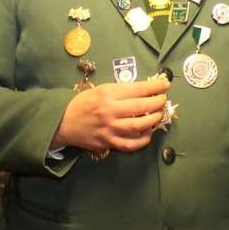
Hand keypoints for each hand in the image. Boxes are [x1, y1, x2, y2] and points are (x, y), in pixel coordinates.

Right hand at [53, 78, 169, 153]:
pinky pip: (131, 144)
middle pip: (141, 107)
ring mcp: (109, 129)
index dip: (154, 87)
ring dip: (154, 120)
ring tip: (158, 114)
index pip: (137, 89)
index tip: (165, 85)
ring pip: (139, 126)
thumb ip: (121, 91)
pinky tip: (148, 133)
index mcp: (107, 94)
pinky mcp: (108, 143)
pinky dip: (143, 139)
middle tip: (163, 100)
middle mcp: (109, 111)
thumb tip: (145, 91)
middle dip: (157, 103)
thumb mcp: (100, 90)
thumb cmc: (83, 103)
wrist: (63, 122)